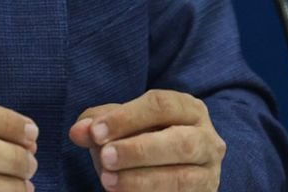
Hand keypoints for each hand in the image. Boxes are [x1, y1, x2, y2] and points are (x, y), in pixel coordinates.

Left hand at [67, 90, 225, 191]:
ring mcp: (209, 173)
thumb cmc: (142, 139)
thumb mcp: (121, 125)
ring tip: (108, 181)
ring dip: (141, 180)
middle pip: (179, 143)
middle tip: (105, 157)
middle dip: (138, 151)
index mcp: (189, 109)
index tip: (96, 132)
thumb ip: (98, 123)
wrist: (167, 171)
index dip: (127, 118)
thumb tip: (78, 132)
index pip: (161, 105)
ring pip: (181, 178)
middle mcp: (207, 140)